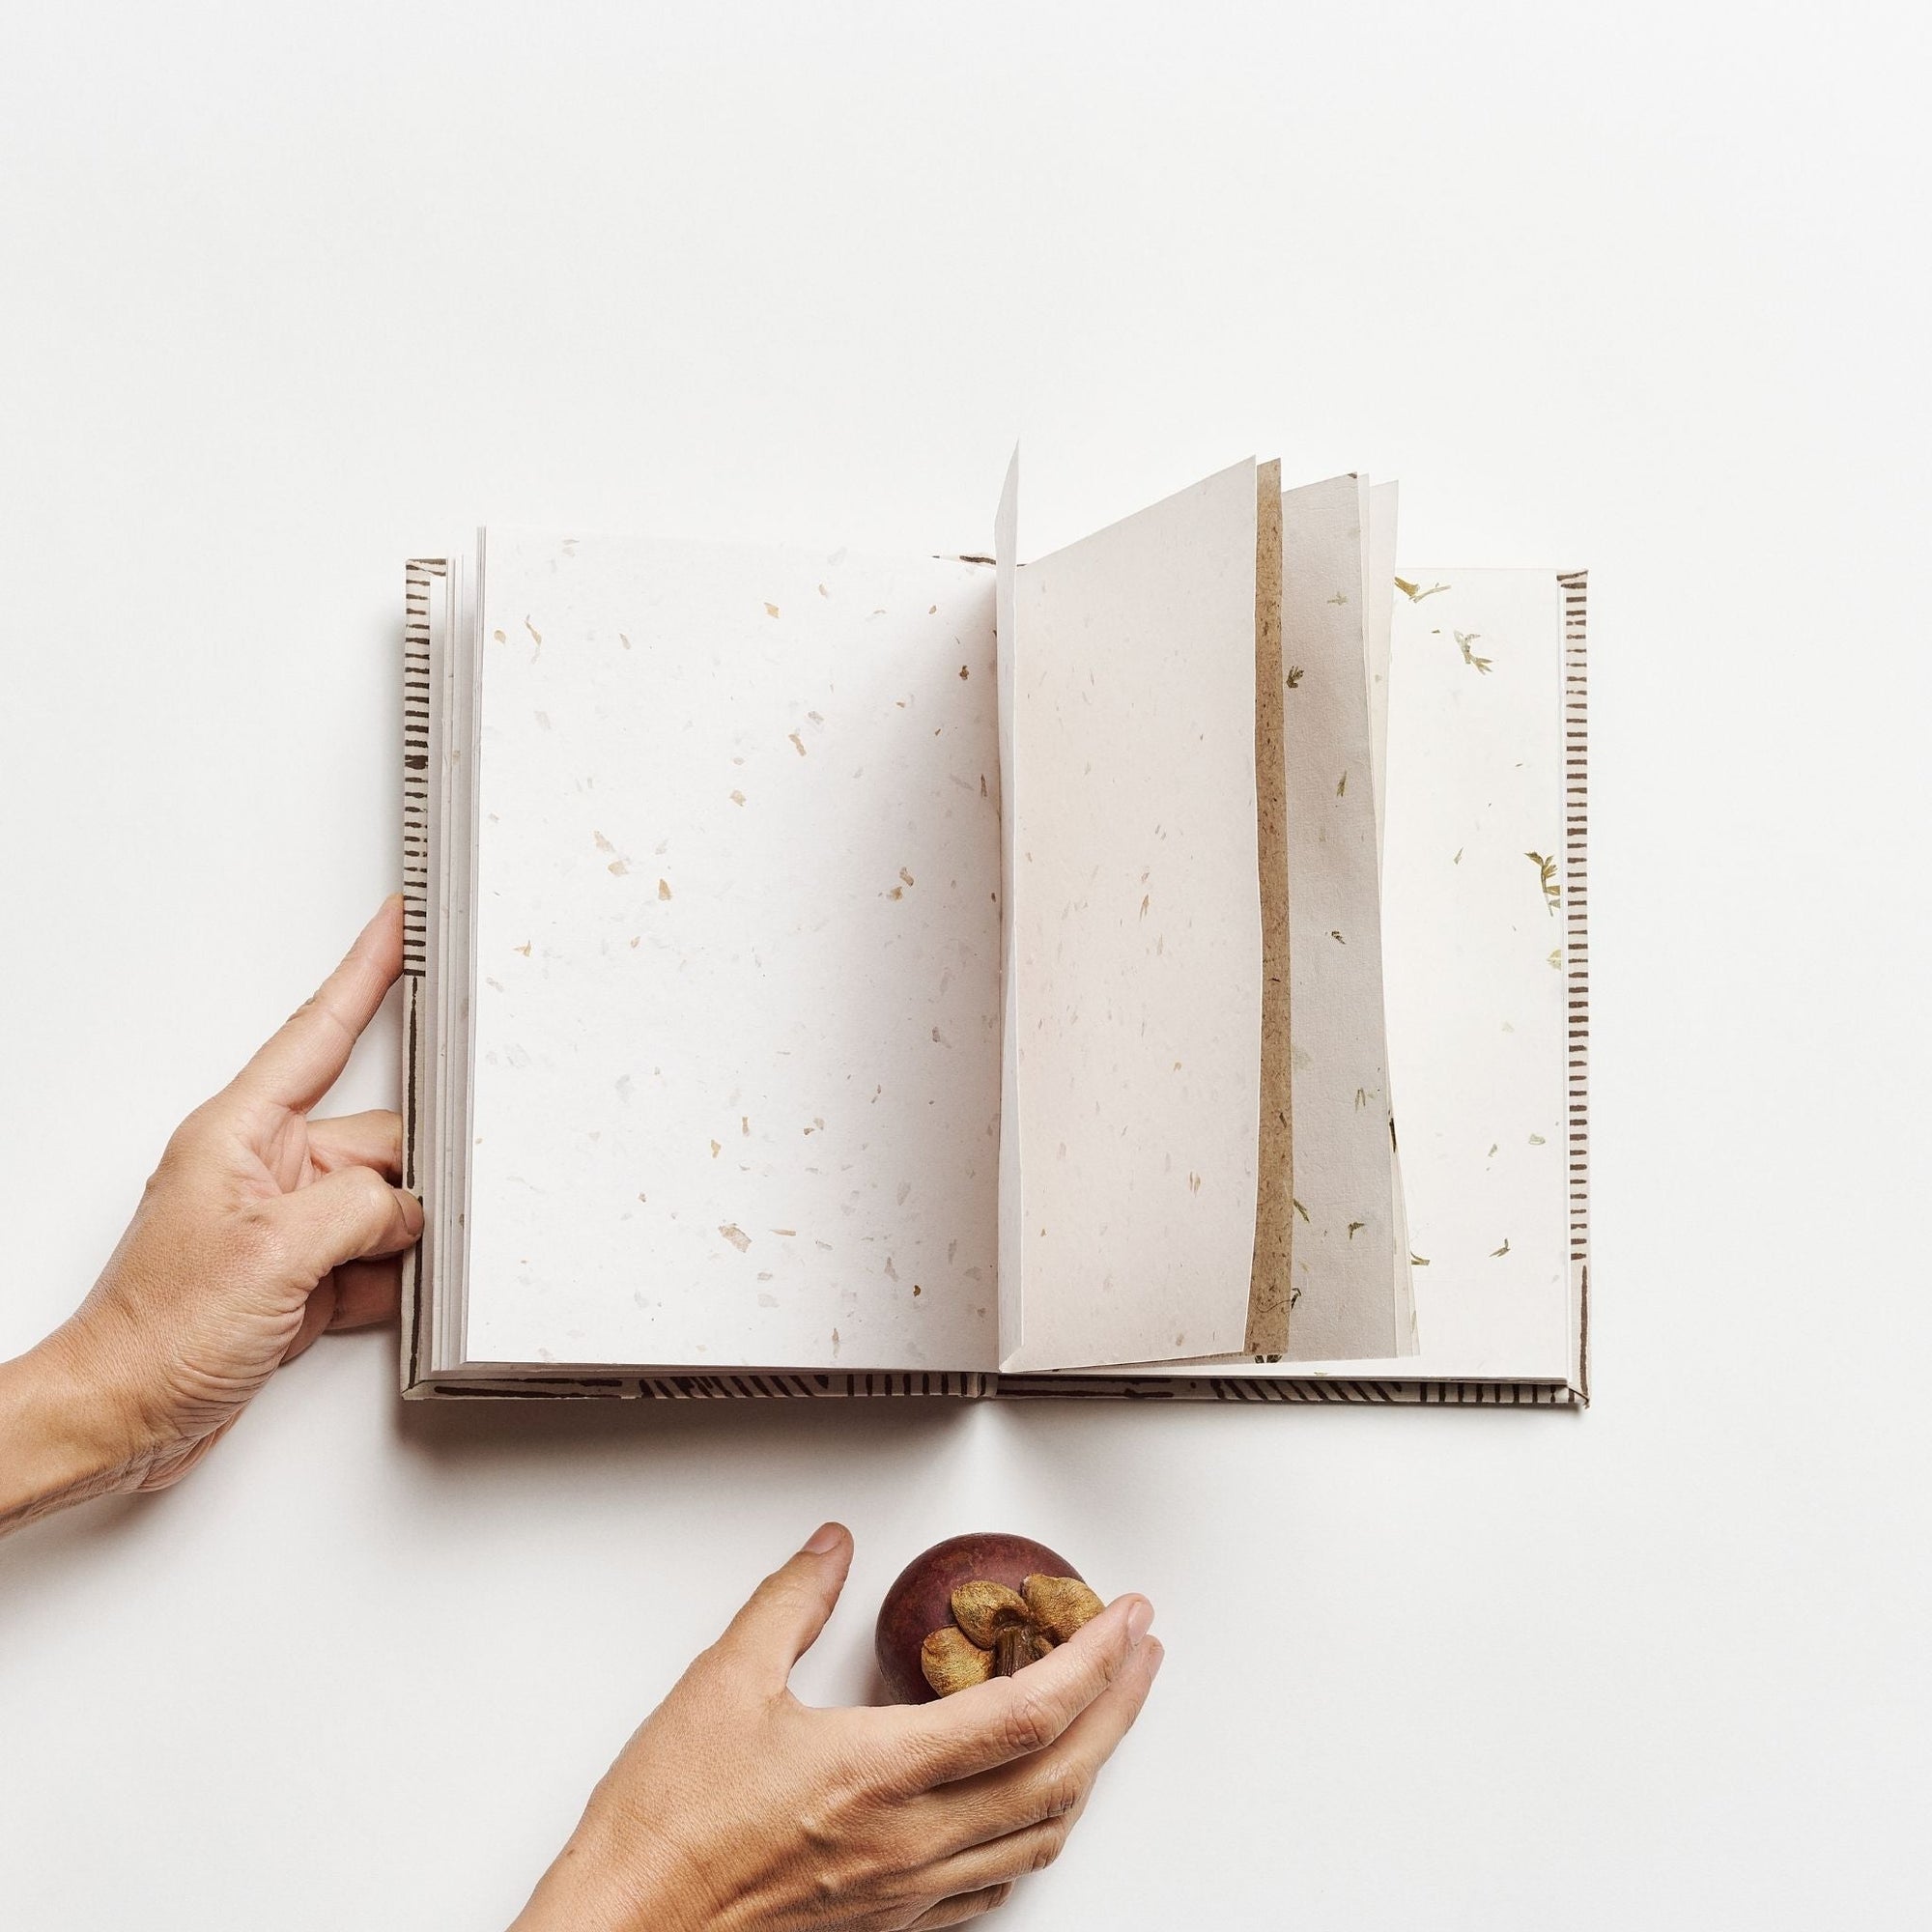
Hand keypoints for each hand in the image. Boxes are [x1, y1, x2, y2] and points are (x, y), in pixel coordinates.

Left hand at [0, 899, 421, 1524]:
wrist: (123, 1415)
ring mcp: (282, 1225)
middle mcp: (264, 1170)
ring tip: (383, 1273)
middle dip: (409, 1175)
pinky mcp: (297, 1275)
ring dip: (398, 1239)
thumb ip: (361, 1211)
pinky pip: (371, 1257)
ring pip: (381, 1204)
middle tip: (434, 1198)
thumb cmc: (159, 1332)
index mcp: (238, 1135)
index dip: (365, 971)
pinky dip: (388, 1278)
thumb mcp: (275, 1255)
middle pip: (374, 1140)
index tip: (399, 922)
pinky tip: (382, 1299)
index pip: (319, 1033)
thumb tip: (409, 1206)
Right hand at [513, 1525, 1162, 1931]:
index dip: (1093, 1659)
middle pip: (1061, 1773)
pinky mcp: (887, 1924)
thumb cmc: (665, 1831)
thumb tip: (829, 1551)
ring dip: (1090, 1768)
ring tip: (1105, 1717)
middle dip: (1119, 1706)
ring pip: (1040, 1836)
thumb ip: (789, 1604)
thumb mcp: (720, 1684)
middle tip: (1141, 1653)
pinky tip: (1030, 1811)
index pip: (1027, 1710)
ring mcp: (905, 1891)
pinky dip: (1035, 1835)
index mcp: (879, 1772)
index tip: (1122, 1616)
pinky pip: (993, 1886)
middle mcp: (909, 1839)